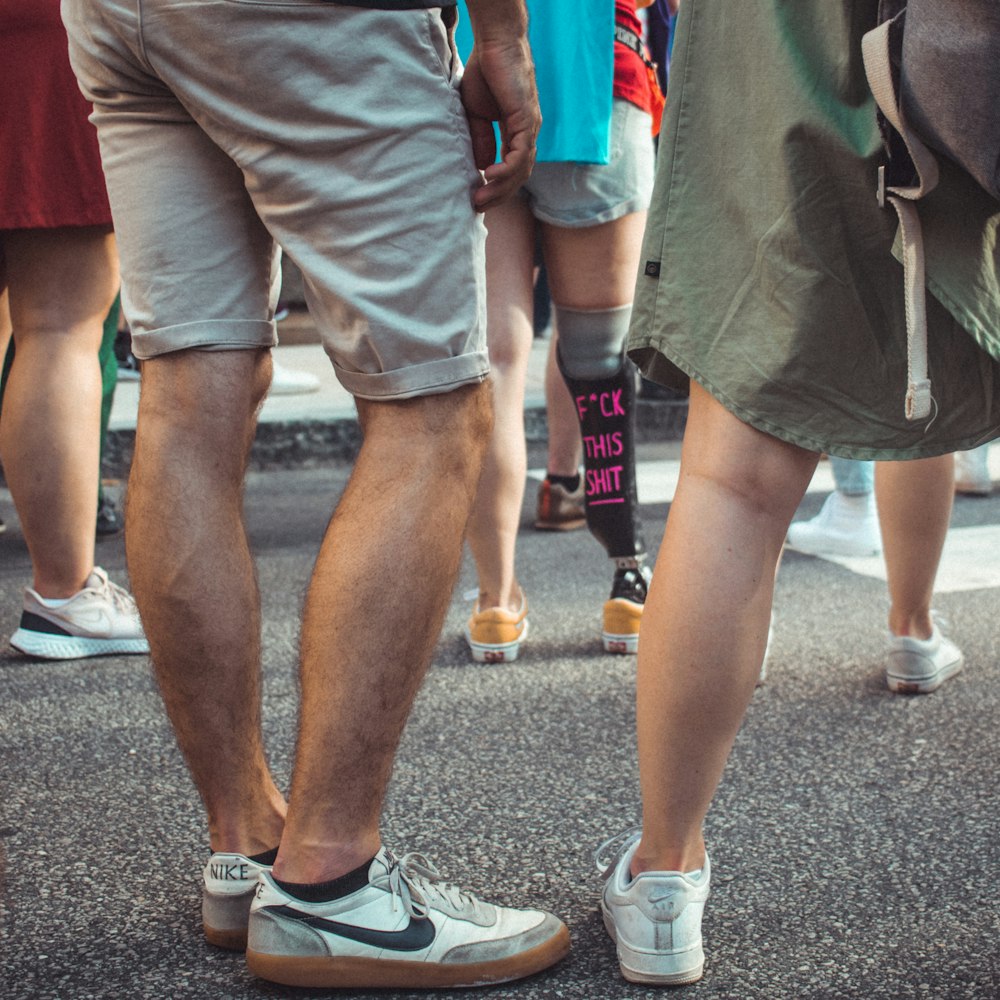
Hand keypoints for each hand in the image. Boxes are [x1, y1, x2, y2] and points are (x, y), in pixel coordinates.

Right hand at [460, 35, 540, 210]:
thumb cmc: (486, 73)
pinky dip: (506, 169)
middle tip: (477, 207)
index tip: (477, 199)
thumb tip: (481, 166)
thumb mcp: (477, 114)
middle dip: (498, 195)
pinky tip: (489, 176)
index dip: (496, 188)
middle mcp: (528, 134)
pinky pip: (519, 154)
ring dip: (500, 188)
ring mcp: (530, 128)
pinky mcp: (526, 120)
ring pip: (520, 170)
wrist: (496, 44)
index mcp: (517, 133)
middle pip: (518, 177)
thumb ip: (480, 140)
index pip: (511, 170)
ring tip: (480, 198)